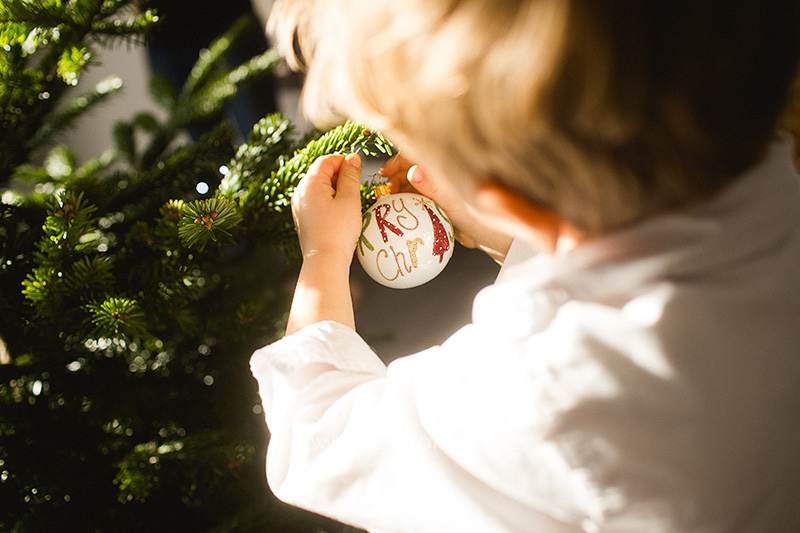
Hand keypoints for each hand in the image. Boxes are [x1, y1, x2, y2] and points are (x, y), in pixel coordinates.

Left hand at [292, 153, 362, 263]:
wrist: (325, 261)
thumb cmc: (338, 232)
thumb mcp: (350, 199)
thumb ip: (351, 175)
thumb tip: (352, 158)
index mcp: (310, 183)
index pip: (327, 160)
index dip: (344, 161)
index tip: (358, 169)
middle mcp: (300, 192)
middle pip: (322, 172)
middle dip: (341, 176)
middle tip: (356, 190)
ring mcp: (299, 206)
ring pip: (320, 187)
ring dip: (336, 190)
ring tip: (349, 204)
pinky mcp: (302, 218)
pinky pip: (317, 201)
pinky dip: (329, 202)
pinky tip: (340, 214)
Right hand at [379, 155, 511, 262]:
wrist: (493, 239)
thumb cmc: (480, 218)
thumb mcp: (455, 203)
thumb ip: (434, 187)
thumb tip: (414, 172)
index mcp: (445, 169)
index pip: (416, 156)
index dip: (398, 162)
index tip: (385, 173)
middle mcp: (441, 177)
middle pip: (411, 169)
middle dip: (395, 177)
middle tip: (386, 191)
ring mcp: (439, 191)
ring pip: (412, 185)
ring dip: (398, 190)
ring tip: (388, 201)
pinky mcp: (438, 205)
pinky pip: (417, 200)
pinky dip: (405, 202)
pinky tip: (398, 210)